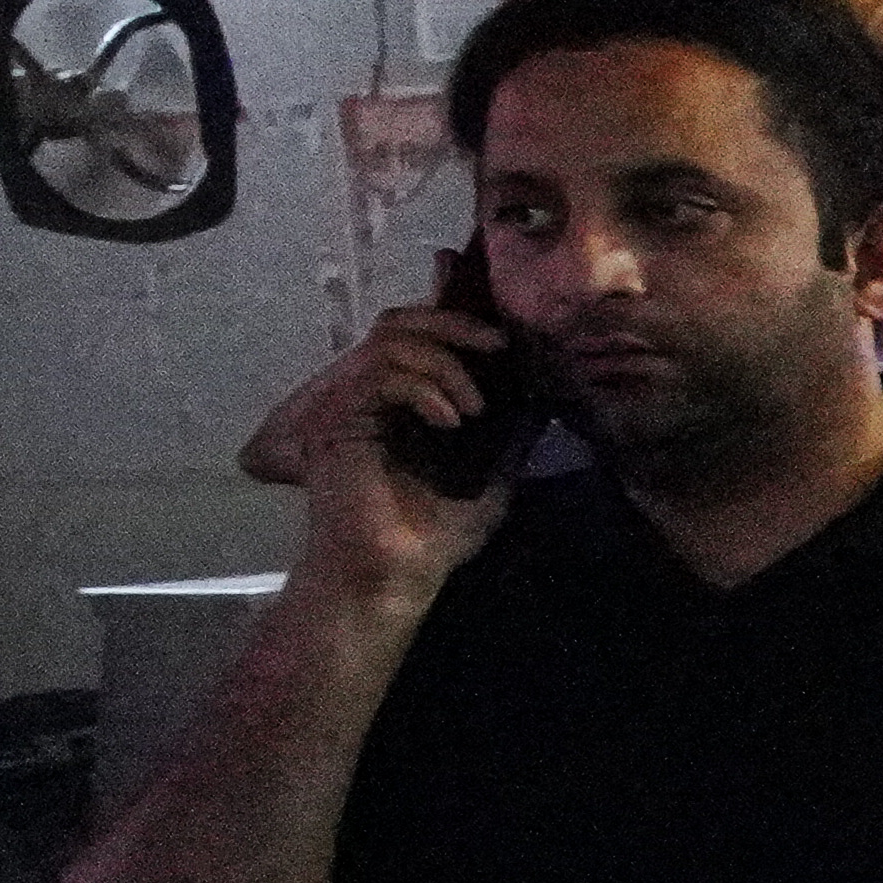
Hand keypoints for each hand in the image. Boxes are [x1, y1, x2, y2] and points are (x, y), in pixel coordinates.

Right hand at [237, 294, 527, 606]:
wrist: (399, 575)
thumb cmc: (438, 534)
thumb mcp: (495, 474)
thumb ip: (514, 432)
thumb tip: (546, 397)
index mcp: (402, 400)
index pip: (418, 333)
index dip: (449, 307)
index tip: (492, 311)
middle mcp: (369, 395)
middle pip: (400, 321)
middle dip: (454, 322)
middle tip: (498, 345)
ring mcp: (347, 406)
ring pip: (391, 341)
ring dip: (446, 363)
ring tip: (476, 409)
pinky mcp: (335, 423)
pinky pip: (380, 376)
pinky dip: (425, 388)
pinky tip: (452, 421)